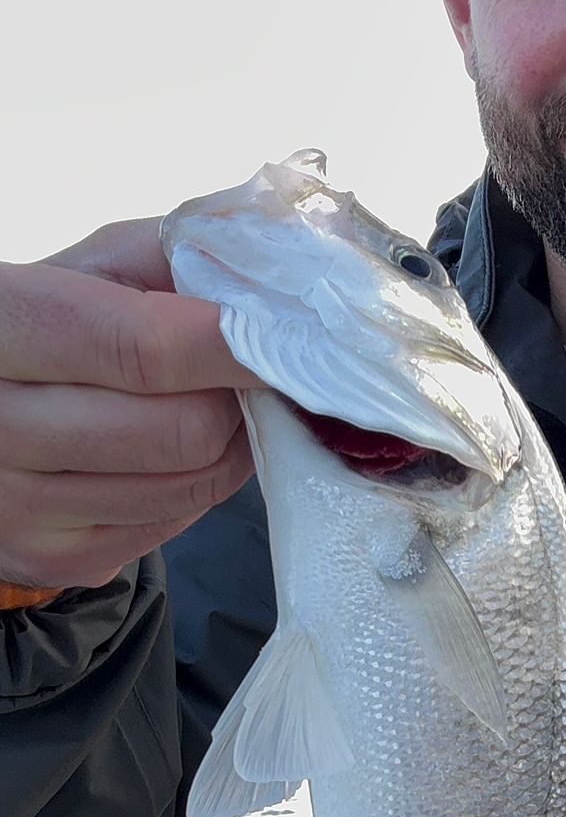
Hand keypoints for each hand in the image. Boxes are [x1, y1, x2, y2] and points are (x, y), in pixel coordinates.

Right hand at [0, 217, 256, 592]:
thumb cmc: (49, 326)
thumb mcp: (92, 268)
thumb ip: (174, 256)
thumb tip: (270, 280)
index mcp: (1, 328)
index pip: (144, 349)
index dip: (232, 346)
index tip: (286, 338)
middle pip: (185, 431)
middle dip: (236, 399)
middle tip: (244, 374)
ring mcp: (20, 506)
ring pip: (191, 485)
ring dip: (228, 443)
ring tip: (212, 407)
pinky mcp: (55, 560)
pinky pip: (175, 522)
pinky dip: (196, 483)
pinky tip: (173, 452)